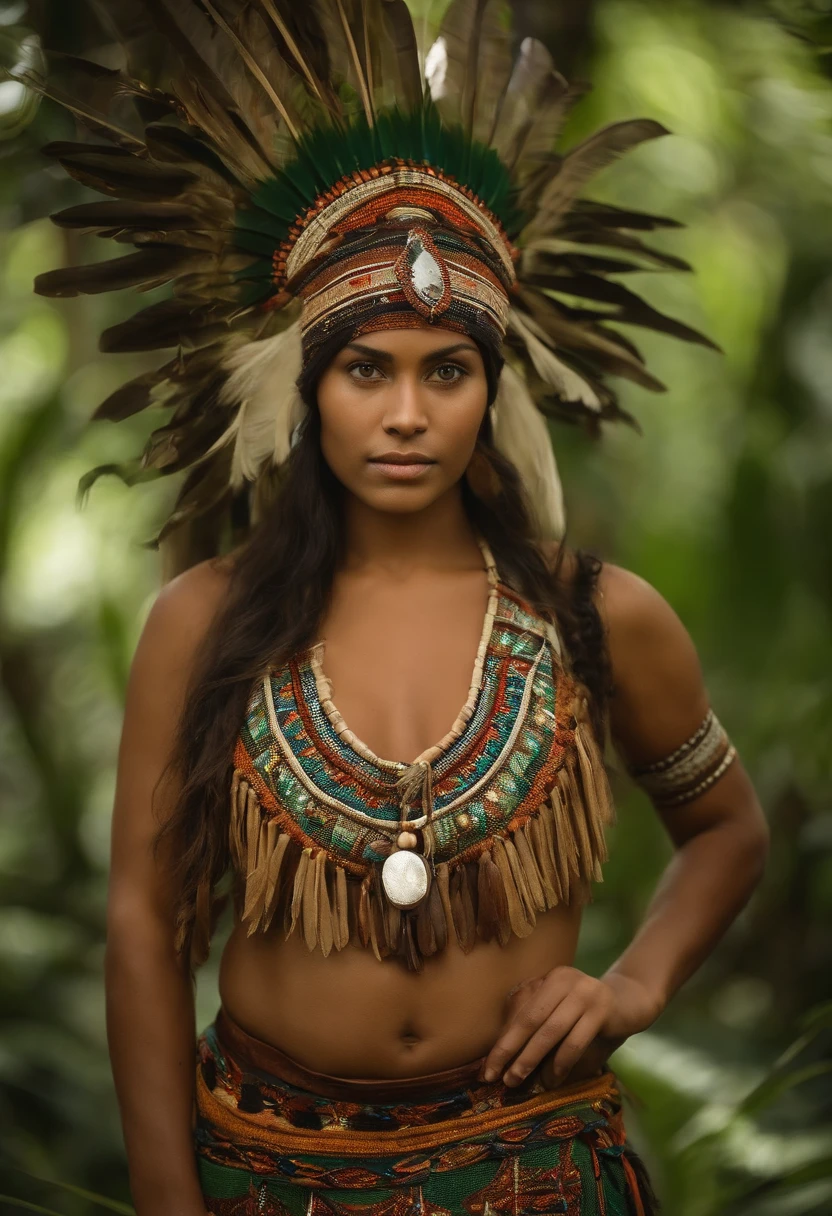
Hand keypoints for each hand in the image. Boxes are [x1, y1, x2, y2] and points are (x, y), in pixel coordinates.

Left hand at [481, 966, 661, 1086]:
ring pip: (549, 1030)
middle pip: (529, 1019)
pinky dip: (560, 1063)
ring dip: (530, 1058)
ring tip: (516, 1080)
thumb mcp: (561, 1015)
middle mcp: (563, 980)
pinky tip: (552, 1080)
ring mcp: (584, 992)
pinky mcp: (602, 1008)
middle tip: (494, 1076)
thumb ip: (539, 1029)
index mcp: (549, 979)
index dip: (502, 1040)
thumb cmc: (589, 1016)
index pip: (519, 1013)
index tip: (486, 1067)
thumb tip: (505, 1061)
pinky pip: (575, 1040)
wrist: (631, 1004)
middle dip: (509, 1049)